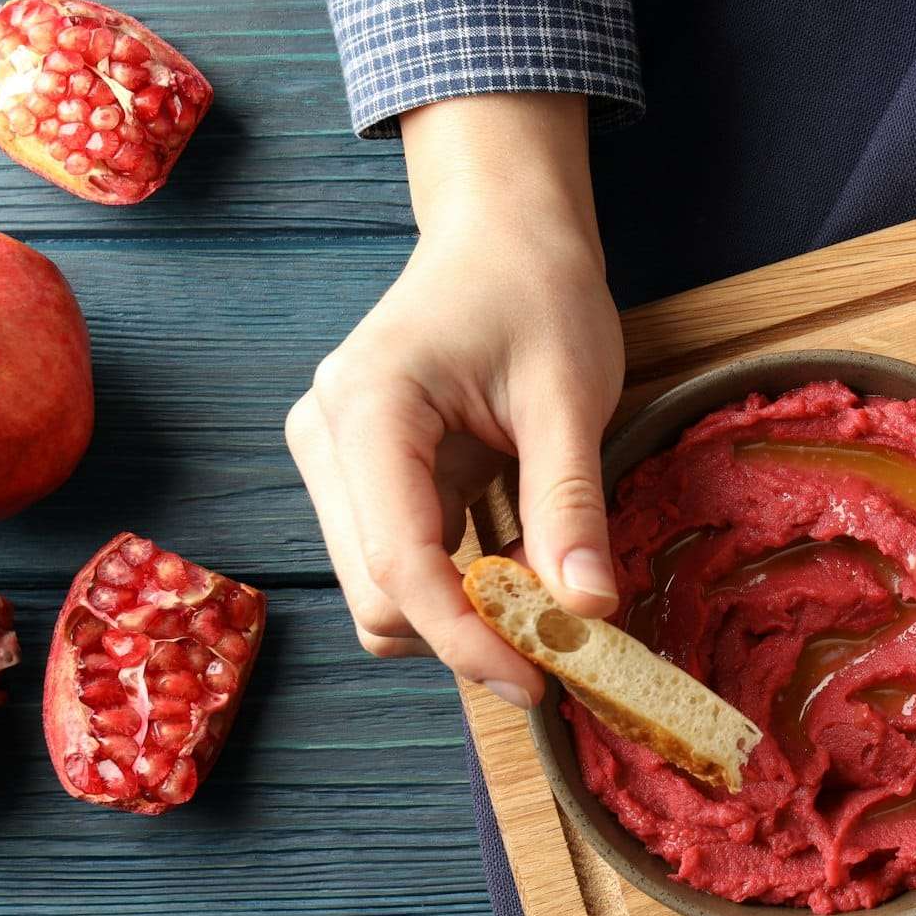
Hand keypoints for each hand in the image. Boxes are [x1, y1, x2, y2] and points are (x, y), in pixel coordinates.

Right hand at [285, 93, 624, 706]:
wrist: (505, 235)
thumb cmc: (538, 293)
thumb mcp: (572, 395)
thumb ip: (571, 503)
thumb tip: (589, 611)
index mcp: (368, 409)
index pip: (400, 565)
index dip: (467, 639)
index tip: (539, 681)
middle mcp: (326, 439)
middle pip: (378, 595)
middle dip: (466, 637)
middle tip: (566, 653)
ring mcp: (333, 460)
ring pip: (383, 592)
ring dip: (463, 618)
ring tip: (551, 603)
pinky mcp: (358, 477)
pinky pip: (401, 563)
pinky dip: (460, 589)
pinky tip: (522, 573)